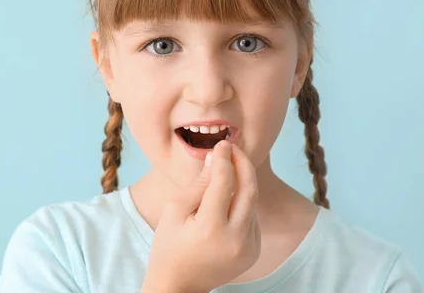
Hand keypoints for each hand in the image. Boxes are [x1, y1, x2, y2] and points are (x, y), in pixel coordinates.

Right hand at [141, 141, 260, 292]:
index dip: (224, 158)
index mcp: (211, 228)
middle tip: (234, 148)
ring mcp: (248, 247)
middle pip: (249, 189)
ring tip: (230, 167)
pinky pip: (252, 217)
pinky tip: (229, 196)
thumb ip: (199, 184)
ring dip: (243, 182)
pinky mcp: (253, 251)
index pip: (224, 182)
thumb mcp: (174, 210)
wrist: (179, 285)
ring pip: (252, 202)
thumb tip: (217, 158)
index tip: (222, 144)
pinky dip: (243, 202)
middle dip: (243, 163)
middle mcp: (236, 239)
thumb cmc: (170, 244)